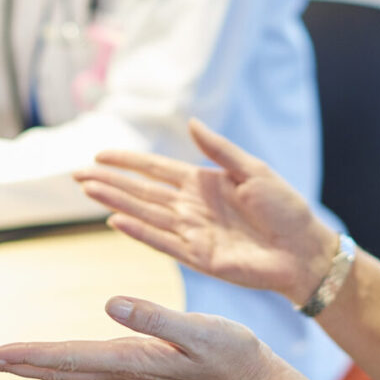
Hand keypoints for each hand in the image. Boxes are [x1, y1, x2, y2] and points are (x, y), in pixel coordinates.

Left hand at [0, 296, 278, 379]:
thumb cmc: (230, 354)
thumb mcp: (198, 331)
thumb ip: (155, 318)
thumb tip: (110, 304)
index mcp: (129, 359)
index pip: (65, 358)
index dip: (25, 354)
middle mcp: (121, 368)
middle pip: (52, 369)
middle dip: (10, 365)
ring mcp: (127, 369)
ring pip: (64, 370)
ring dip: (26, 366)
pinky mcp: (135, 364)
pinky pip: (82, 366)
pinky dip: (54, 363)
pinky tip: (46, 364)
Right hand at [73, 118, 337, 306]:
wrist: (303, 248)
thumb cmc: (284, 207)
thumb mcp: (253, 169)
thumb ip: (219, 150)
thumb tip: (190, 123)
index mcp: (202, 182)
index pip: (155, 169)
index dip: (128, 162)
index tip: (99, 154)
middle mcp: (190, 206)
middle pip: (141, 191)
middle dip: (110, 182)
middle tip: (77, 174)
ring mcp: (191, 232)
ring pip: (145, 214)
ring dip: (116, 203)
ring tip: (88, 191)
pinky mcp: (198, 257)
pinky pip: (162, 242)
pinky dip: (139, 232)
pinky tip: (115, 221)